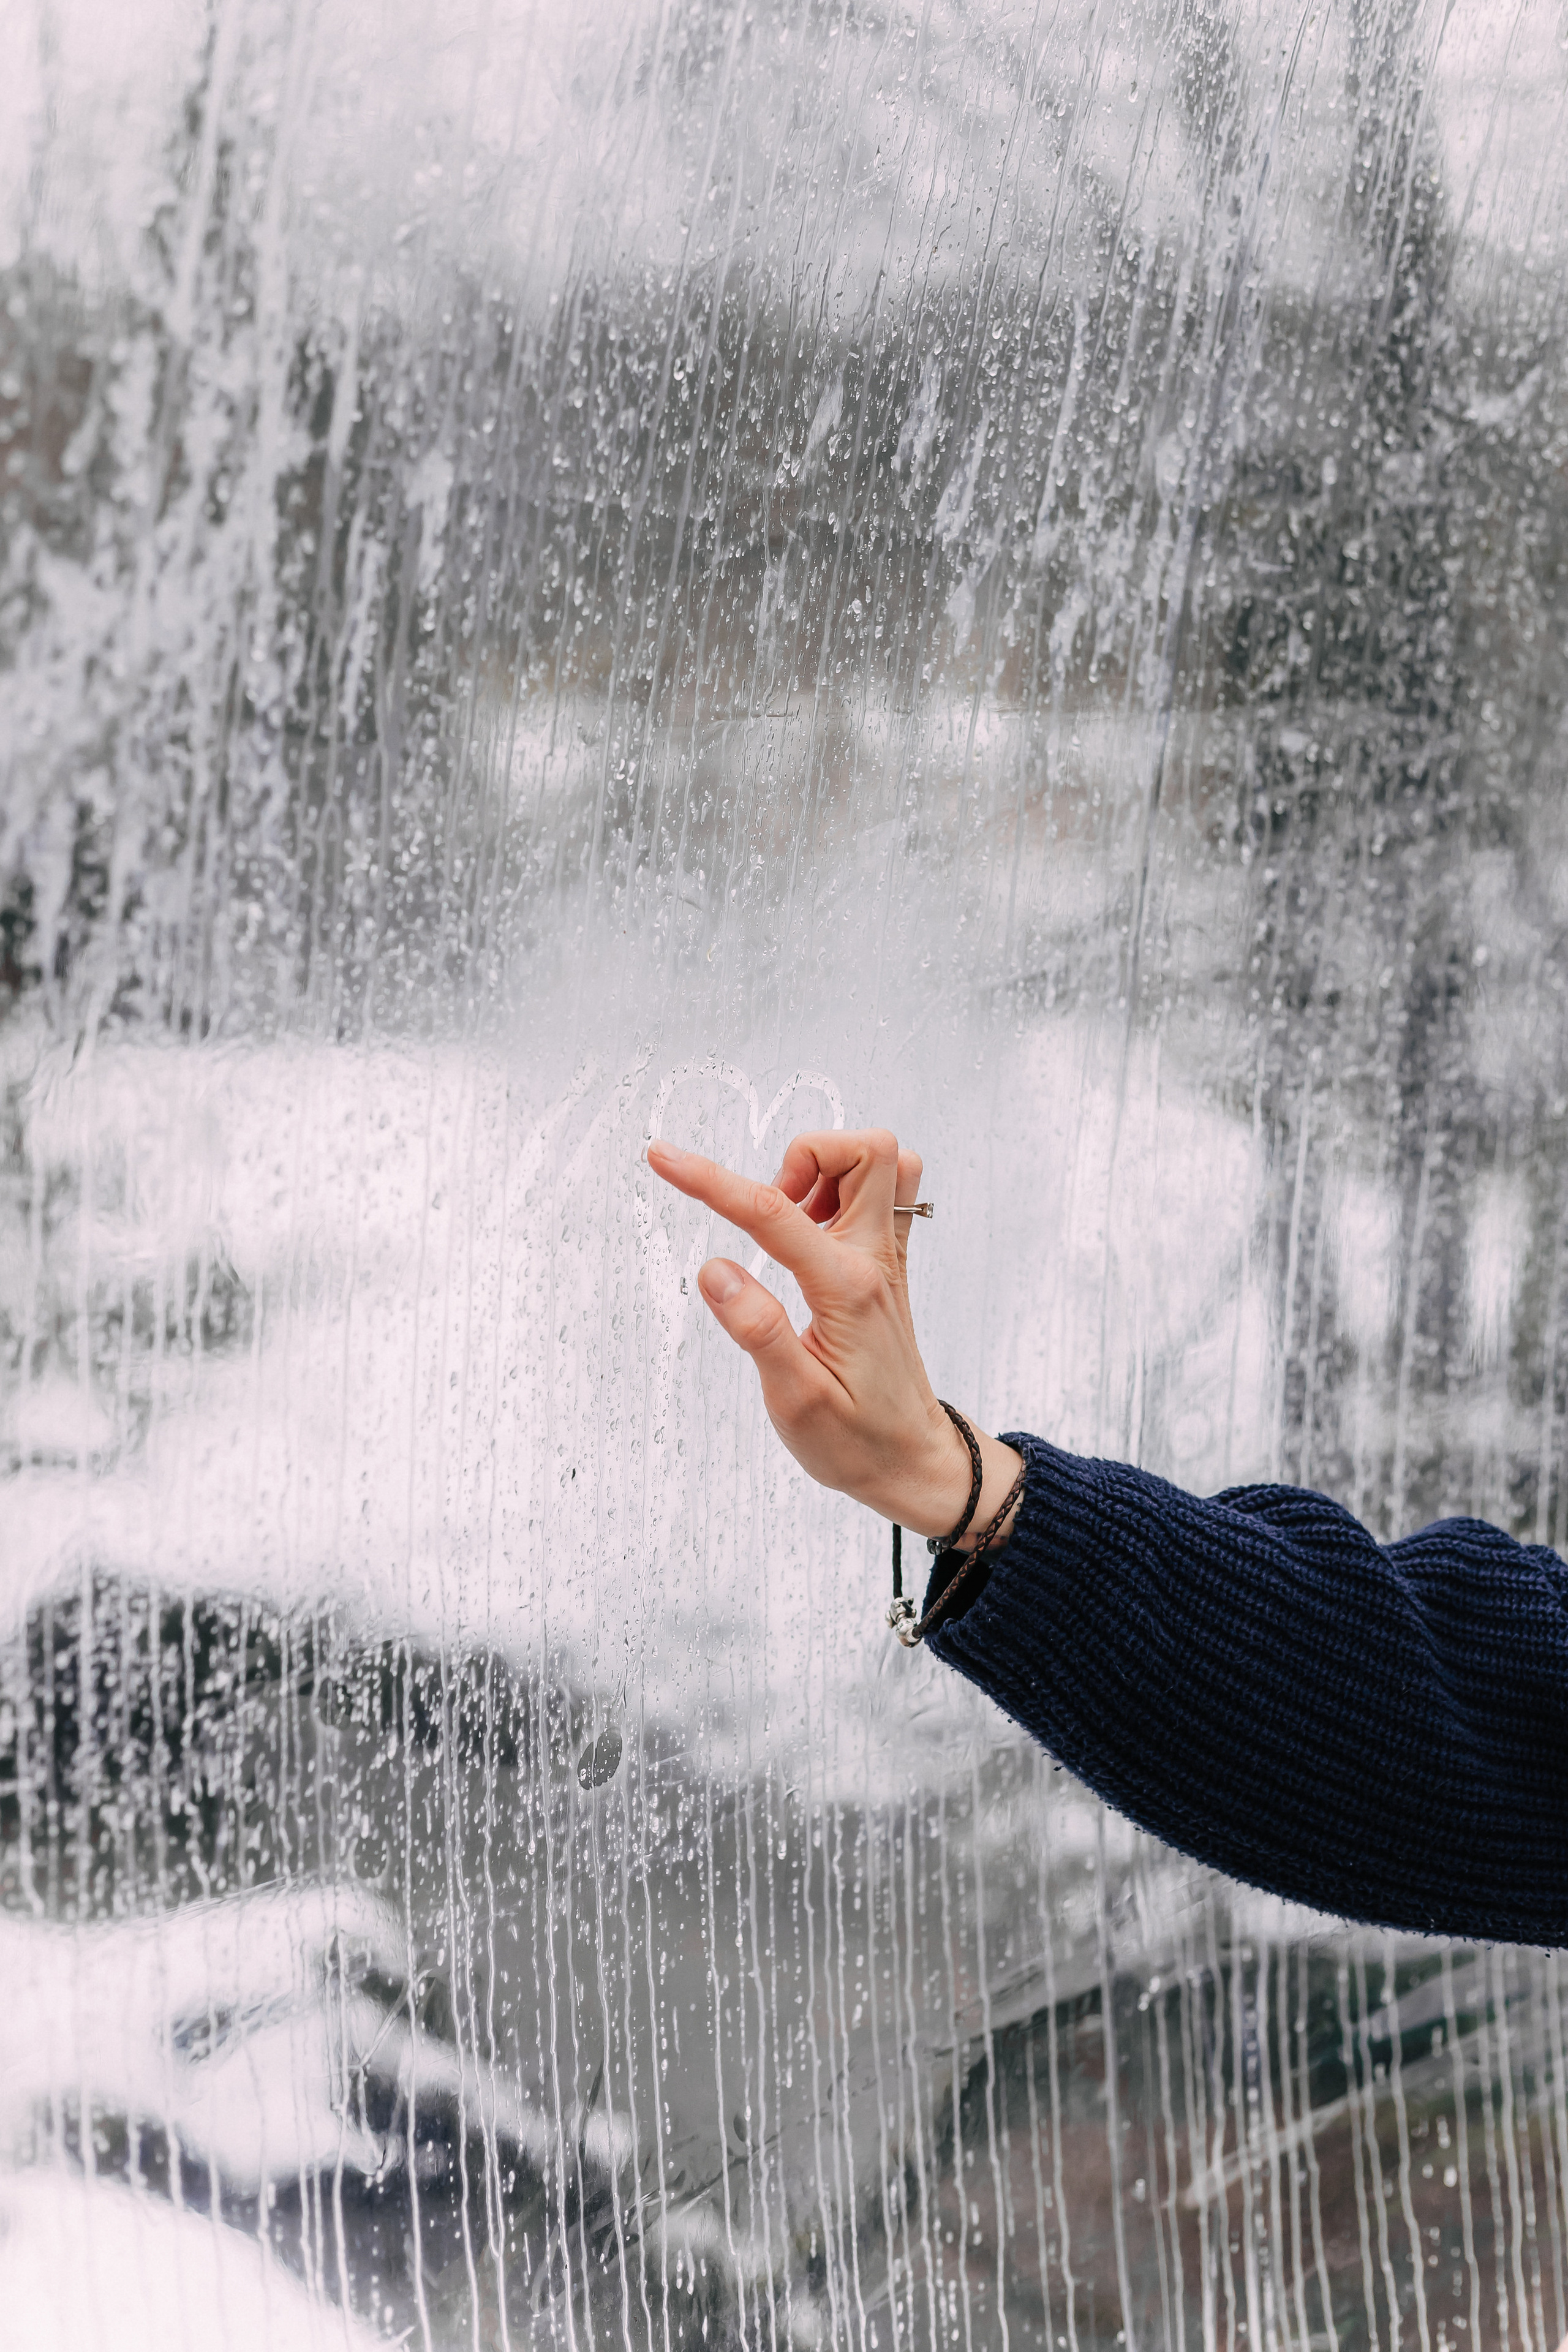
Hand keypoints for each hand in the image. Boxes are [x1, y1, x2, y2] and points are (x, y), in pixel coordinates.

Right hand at [646, 1127, 1022, 1545]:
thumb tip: (714, 1269)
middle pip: (867, 1151)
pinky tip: (809, 1237)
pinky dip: (842, 1191)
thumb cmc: (856, 1440)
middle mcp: (876, 1260)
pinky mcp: (888, 1264)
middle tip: (767, 1213)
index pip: (772, 1214)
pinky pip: (884, 1193)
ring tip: (788, 1225)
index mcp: (846, 1290)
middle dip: (802, 1158)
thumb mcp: (795, 1402)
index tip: (663, 1157)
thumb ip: (758, 1330)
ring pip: (882, 1163)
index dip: (710, 1180)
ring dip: (826, 1171)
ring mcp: (889, 1258)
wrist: (913, 1461)